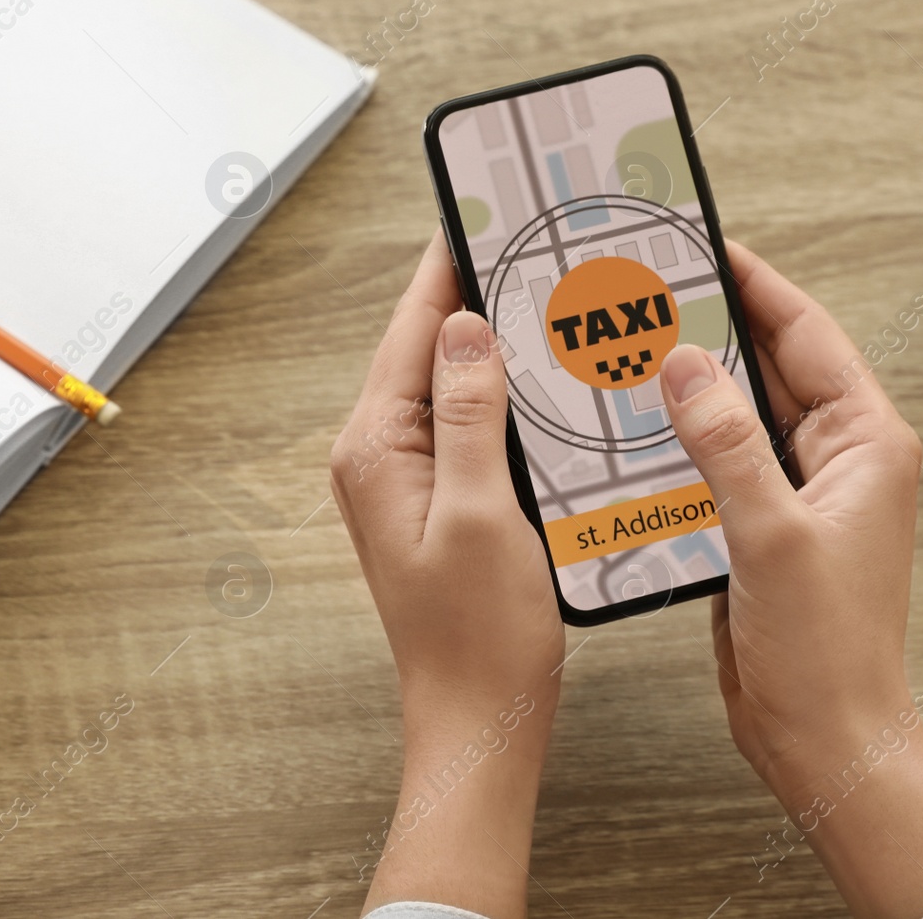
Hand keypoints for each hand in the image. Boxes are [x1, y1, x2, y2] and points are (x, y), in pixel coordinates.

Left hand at [332, 229, 564, 918]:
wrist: (480, 716)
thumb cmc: (478, 634)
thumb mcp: (481, 514)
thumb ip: (470, 414)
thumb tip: (462, 327)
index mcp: (377, 448)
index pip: (411, 328)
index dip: (449, 263)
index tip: (485, 206)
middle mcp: (380, 455)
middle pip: (428, 346)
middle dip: (476, 291)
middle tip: (529, 240)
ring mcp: (408, 477)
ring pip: (452, 382)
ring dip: (493, 341)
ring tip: (544, 290)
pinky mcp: (439, 497)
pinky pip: (469, 422)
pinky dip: (504, 393)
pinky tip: (545, 379)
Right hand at [659, 241, 922, 917]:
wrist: (824, 739)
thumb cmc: (826, 652)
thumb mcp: (773, 536)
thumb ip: (728, 443)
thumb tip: (685, 363)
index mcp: (868, 443)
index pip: (807, 335)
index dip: (756, 284)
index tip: (704, 246)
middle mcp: (839, 457)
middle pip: (770, 365)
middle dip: (712, 326)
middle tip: (650, 291)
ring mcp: (800, 491)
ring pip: (739, 412)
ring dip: (690, 384)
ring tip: (629, 347)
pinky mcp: (764, 524)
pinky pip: (719, 459)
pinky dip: (680, 439)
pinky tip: (634, 427)